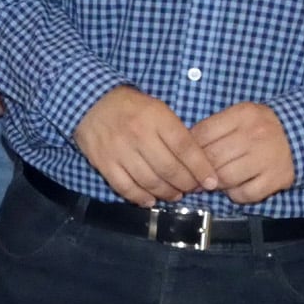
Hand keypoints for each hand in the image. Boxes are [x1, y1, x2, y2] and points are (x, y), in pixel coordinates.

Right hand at [72, 86, 219, 206]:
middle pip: (169, 168)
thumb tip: (197, 162)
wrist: (91, 102)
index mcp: (156, 117)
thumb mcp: (158, 109)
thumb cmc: (132, 107)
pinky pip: (125, 187)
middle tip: (191, 189)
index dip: (200, 168)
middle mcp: (139, 134)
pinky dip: (140, 198)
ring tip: (174, 195)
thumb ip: (176, 133)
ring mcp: (120, 150)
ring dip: (166, 193)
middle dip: (185, 184)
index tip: (211, 181)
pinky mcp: (104, 162)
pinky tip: (150, 200)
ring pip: (149, 181)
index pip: (184, 147)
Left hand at [192, 103, 294, 203]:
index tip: (184, 159)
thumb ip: (214, 128)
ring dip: (214, 184)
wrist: (300, 134)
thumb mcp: (239, 116)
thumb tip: (185, 150)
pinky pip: (245, 194)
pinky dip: (235, 195)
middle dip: (197, 171)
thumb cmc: (260, 126)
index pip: (204, 133)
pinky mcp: (277, 178)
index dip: (189, 149)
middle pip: (212, 158)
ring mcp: (267, 158)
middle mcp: (256, 135)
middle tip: (191, 179)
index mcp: (243, 115)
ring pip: (226, 178)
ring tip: (211, 184)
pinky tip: (234, 188)